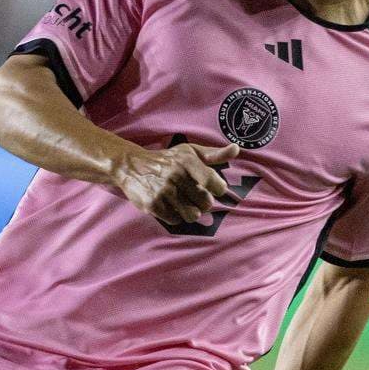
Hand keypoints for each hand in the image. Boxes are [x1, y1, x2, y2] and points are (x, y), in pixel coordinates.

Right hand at [110, 142, 239, 226]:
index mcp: (188, 162)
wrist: (131, 166)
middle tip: (193, 196)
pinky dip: (175, 215)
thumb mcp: (189, 152)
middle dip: (203, 202)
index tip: (211, 187)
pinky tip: (169, 205)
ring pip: (193, 215)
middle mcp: (176, 176)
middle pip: (206, 203)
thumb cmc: (166, 159)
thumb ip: (214, 154)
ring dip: (191, 212)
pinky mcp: (152, 205)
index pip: (215, 184)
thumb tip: (237, 149)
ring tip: (183, 203)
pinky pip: (175, 220)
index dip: (217, 189)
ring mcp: (164, 192)